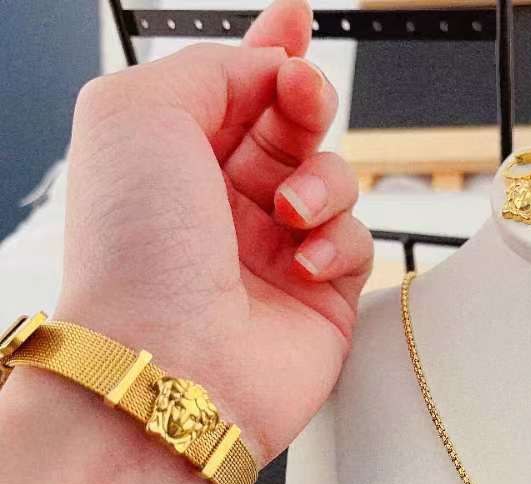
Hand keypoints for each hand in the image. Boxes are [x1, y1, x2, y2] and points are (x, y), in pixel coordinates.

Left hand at [58, 0, 371, 465]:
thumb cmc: (139, 251)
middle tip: (303, 100)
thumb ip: (210, 68)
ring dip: (321, 183)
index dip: (270, 53)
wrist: (172, 367)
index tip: (297, 22)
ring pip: (336, 181)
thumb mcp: (138, 112)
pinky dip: (336, 244)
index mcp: (176, 161)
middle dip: (306, 101)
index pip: (235, 92)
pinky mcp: (320, 296)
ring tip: (287, 214)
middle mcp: (226, 205)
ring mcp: (275, 252)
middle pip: (293, 127)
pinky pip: (356, 244)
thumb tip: (267, 69)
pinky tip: (302, 266)